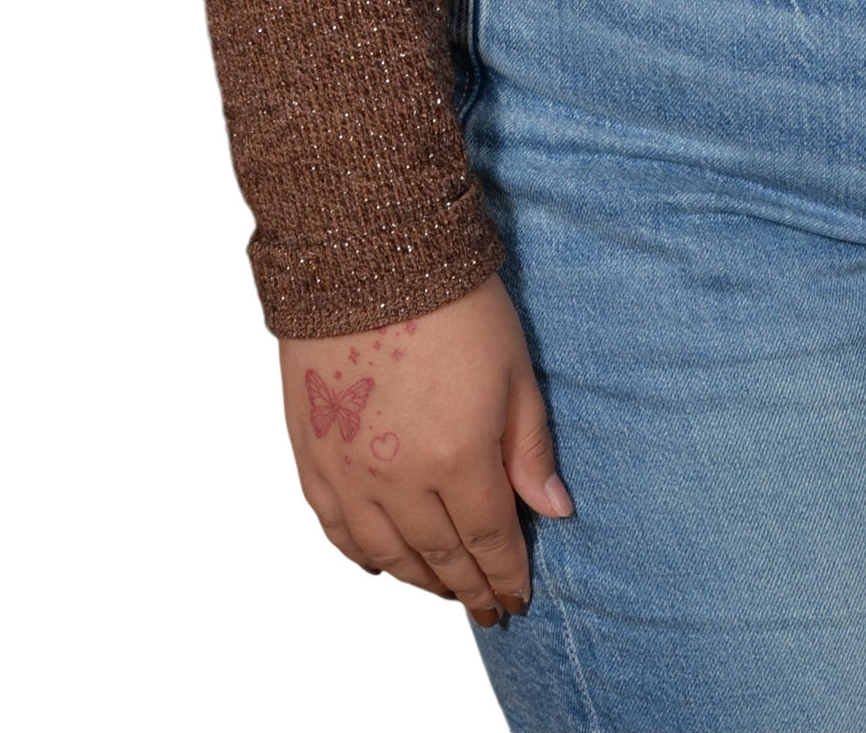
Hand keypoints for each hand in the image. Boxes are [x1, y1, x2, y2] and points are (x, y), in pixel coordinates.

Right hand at [277, 271, 571, 626]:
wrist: (369, 257)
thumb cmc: (455, 303)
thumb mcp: (514, 368)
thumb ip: (530, 447)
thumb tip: (554, 510)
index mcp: (456, 458)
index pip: (489, 541)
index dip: (506, 576)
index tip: (517, 598)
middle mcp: (398, 480)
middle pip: (439, 558)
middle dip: (468, 588)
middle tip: (485, 609)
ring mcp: (348, 474)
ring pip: (385, 556)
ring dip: (417, 581)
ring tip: (441, 592)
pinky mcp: (311, 459)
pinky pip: (334, 532)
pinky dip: (359, 558)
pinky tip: (379, 564)